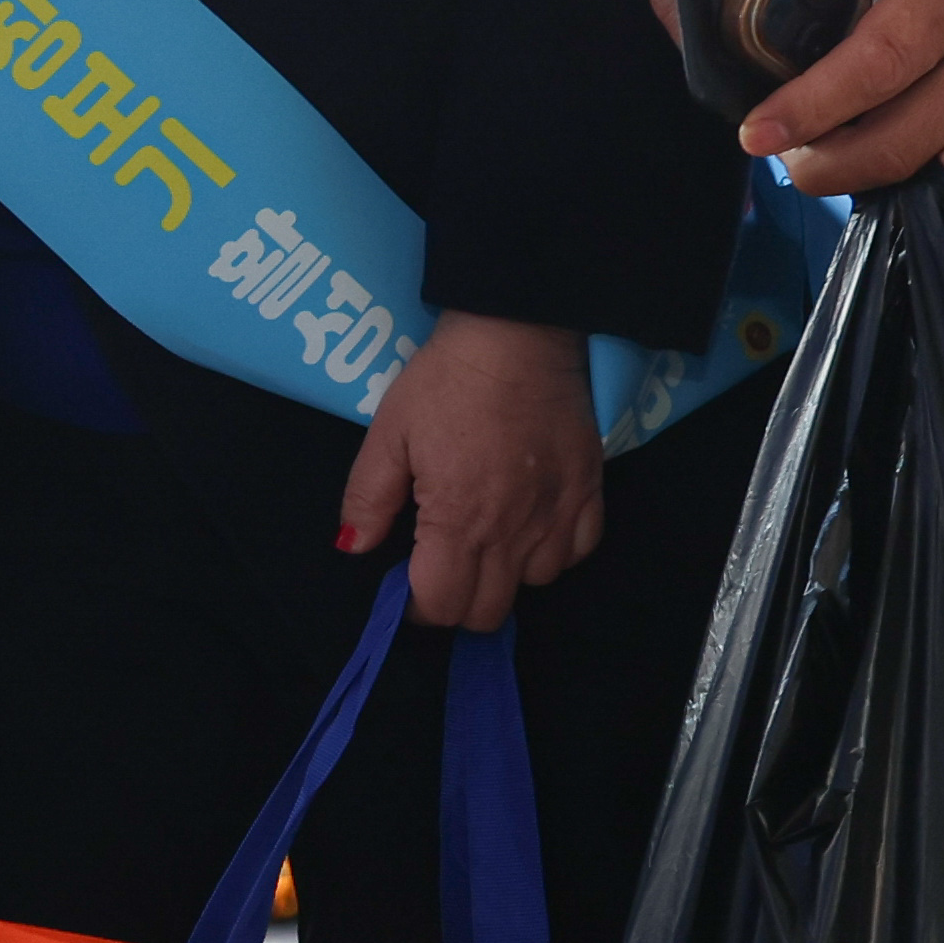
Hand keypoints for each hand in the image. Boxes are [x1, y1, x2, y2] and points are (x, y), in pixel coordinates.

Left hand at [335, 312, 605, 631]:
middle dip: (456, 601)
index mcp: (458, 518)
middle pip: (488, 611)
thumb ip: (367, 498)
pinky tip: (530, 524)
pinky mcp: (590, 491)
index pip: (441, 604)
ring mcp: (558, 513)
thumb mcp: (389, 433)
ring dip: (505, 575)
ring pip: (535, 585)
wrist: (519, 331)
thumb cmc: (446, 380)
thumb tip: (353, 548)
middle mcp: (513, 529)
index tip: (406, 586)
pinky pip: (577, 552)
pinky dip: (552, 552)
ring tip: (486, 538)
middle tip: (441, 565)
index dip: (416, 607)